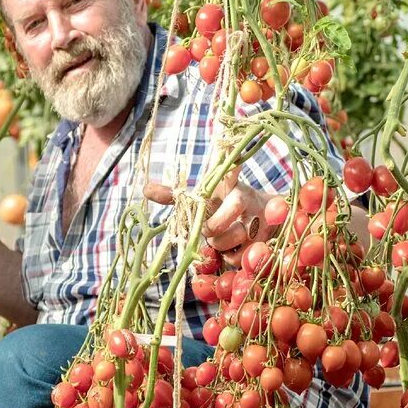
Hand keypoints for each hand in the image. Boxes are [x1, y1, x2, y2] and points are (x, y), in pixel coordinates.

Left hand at [145, 167, 273, 265]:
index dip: (231, 163)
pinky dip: (228, 257)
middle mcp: (247, 198)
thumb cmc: (223, 207)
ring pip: (235, 235)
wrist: (261, 221)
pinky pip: (239, 255)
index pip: (231, 171)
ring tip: (218, 239)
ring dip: (219, 243)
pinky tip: (229, 249)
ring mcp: (258, 220)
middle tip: (207, 230)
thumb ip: (174, 196)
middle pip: (234, 206)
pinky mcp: (262, 242)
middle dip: (215, 224)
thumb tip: (145, 189)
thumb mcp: (202, 199)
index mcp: (230, 185)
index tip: (230, 150)